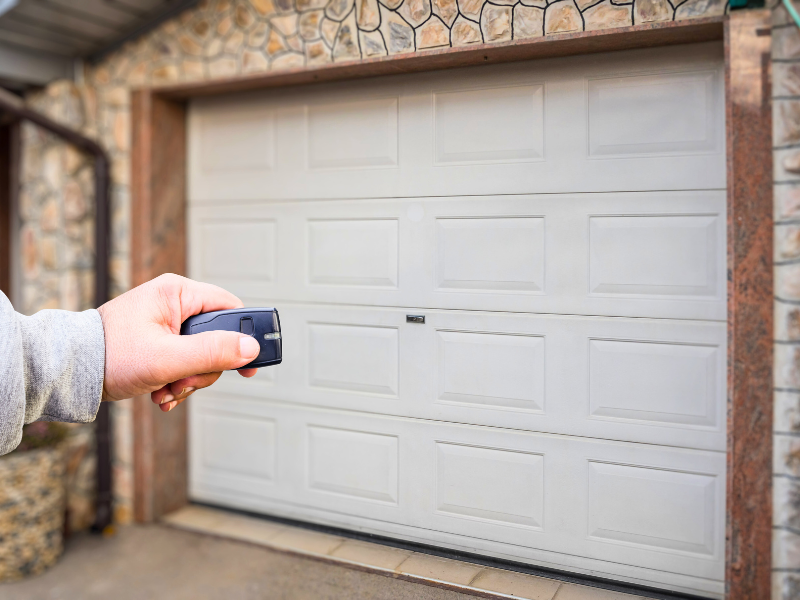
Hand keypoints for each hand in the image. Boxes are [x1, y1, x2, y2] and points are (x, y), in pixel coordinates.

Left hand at [97, 274, 259, 411]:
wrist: (69, 372)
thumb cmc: (109, 355)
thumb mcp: (168, 357)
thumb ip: (212, 352)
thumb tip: (250, 348)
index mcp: (177, 293)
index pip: (229, 308)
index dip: (244, 336)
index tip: (249, 364)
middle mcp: (173, 303)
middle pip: (217, 338)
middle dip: (204, 368)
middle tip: (184, 381)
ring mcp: (166, 323)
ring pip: (201, 355)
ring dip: (189, 380)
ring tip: (167, 389)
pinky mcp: (159, 340)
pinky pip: (185, 362)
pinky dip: (177, 381)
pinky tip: (161, 391)